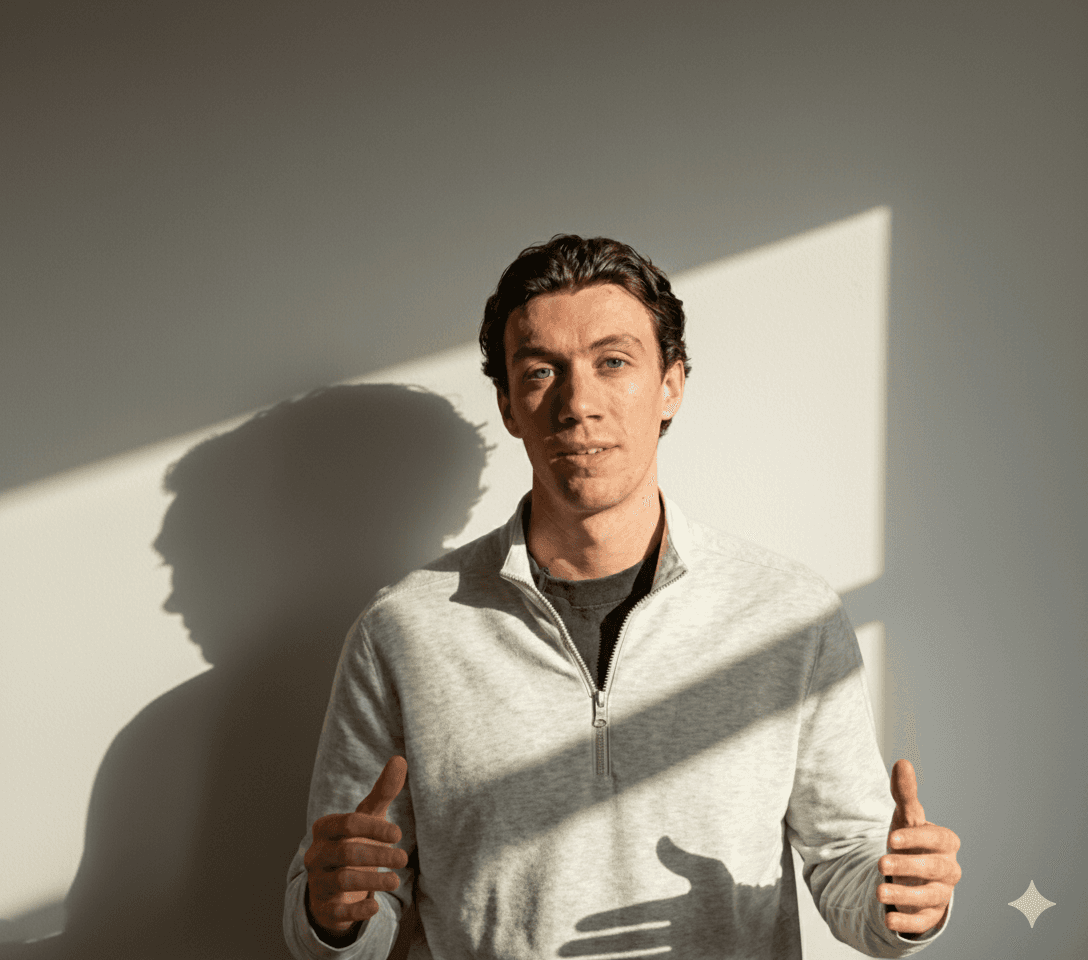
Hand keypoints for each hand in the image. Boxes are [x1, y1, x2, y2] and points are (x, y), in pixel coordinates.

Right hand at [304, 755, 409, 938]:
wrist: (333, 887)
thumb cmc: (354, 842)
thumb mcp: (368, 818)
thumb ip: (383, 791)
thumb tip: (400, 759)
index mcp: (325, 829)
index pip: (347, 823)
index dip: (373, 828)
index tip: (398, 833)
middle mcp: (316, 855)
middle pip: (346, 852)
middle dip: (377, 855)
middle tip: (404, 858)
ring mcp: (318, 882)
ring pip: (343, 881)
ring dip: (373, 881)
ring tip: (396, 880)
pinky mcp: (325, 908)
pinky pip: (338, 911)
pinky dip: (357, 911)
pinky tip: (376, 907)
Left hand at [879, 759, 961, 936]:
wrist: (911, 872)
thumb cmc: (910, 840)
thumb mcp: (906, 818)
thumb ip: (904, 794)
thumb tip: (902, 762)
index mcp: (945, 843)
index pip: (938, 839)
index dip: (917, 838)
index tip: (892, 838)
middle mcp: (948, 869)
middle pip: (936, 868)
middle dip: (909, 866)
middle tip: (880, 863)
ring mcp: (941, 893)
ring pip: (931, 897)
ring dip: (905, 896)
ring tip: (879, 893)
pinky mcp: (930, 914)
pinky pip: (923, 921)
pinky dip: (907, 922)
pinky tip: (888, 920)